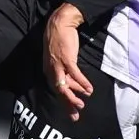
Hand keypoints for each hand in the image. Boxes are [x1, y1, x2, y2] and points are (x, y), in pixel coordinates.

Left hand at [43, 3, 92, 121]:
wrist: (60, 24)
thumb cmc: (59, 40)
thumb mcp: (57, 57)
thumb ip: (62, 70)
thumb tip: (71, 82)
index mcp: (49, 70)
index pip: (56, 89)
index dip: (64, 102)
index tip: (72, 112)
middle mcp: (51, 69)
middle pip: (59, 91)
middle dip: (68, 104)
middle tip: (76, 114)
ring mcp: (58, 65)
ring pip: (65, 85)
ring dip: (75, 94)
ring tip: (84, 100)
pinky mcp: (66, 59)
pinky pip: (75, 74)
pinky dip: (82, 83)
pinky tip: (89, 89)